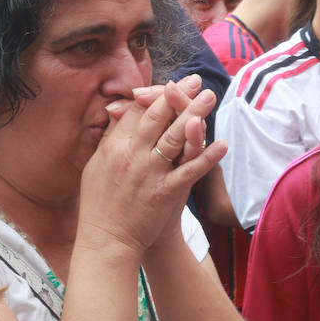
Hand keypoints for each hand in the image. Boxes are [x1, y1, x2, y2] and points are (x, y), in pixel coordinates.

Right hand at [76, 75, 225, 257]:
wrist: (107, 240)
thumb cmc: (100, 204)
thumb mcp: (97, 166)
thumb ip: (110, 139)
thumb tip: (118, 113)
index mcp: (114, 147)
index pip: (137, 111)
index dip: (156, 94)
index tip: (172, 84)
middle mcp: (132, 155)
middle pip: (157, 116)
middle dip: (178, 95)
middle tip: (196, 81)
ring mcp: (150, 173)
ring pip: (174, 136)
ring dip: (195, 114)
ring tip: (210, 97)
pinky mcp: (165, 192)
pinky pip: (190, 170)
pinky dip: (207, 156)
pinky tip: (223, 144)